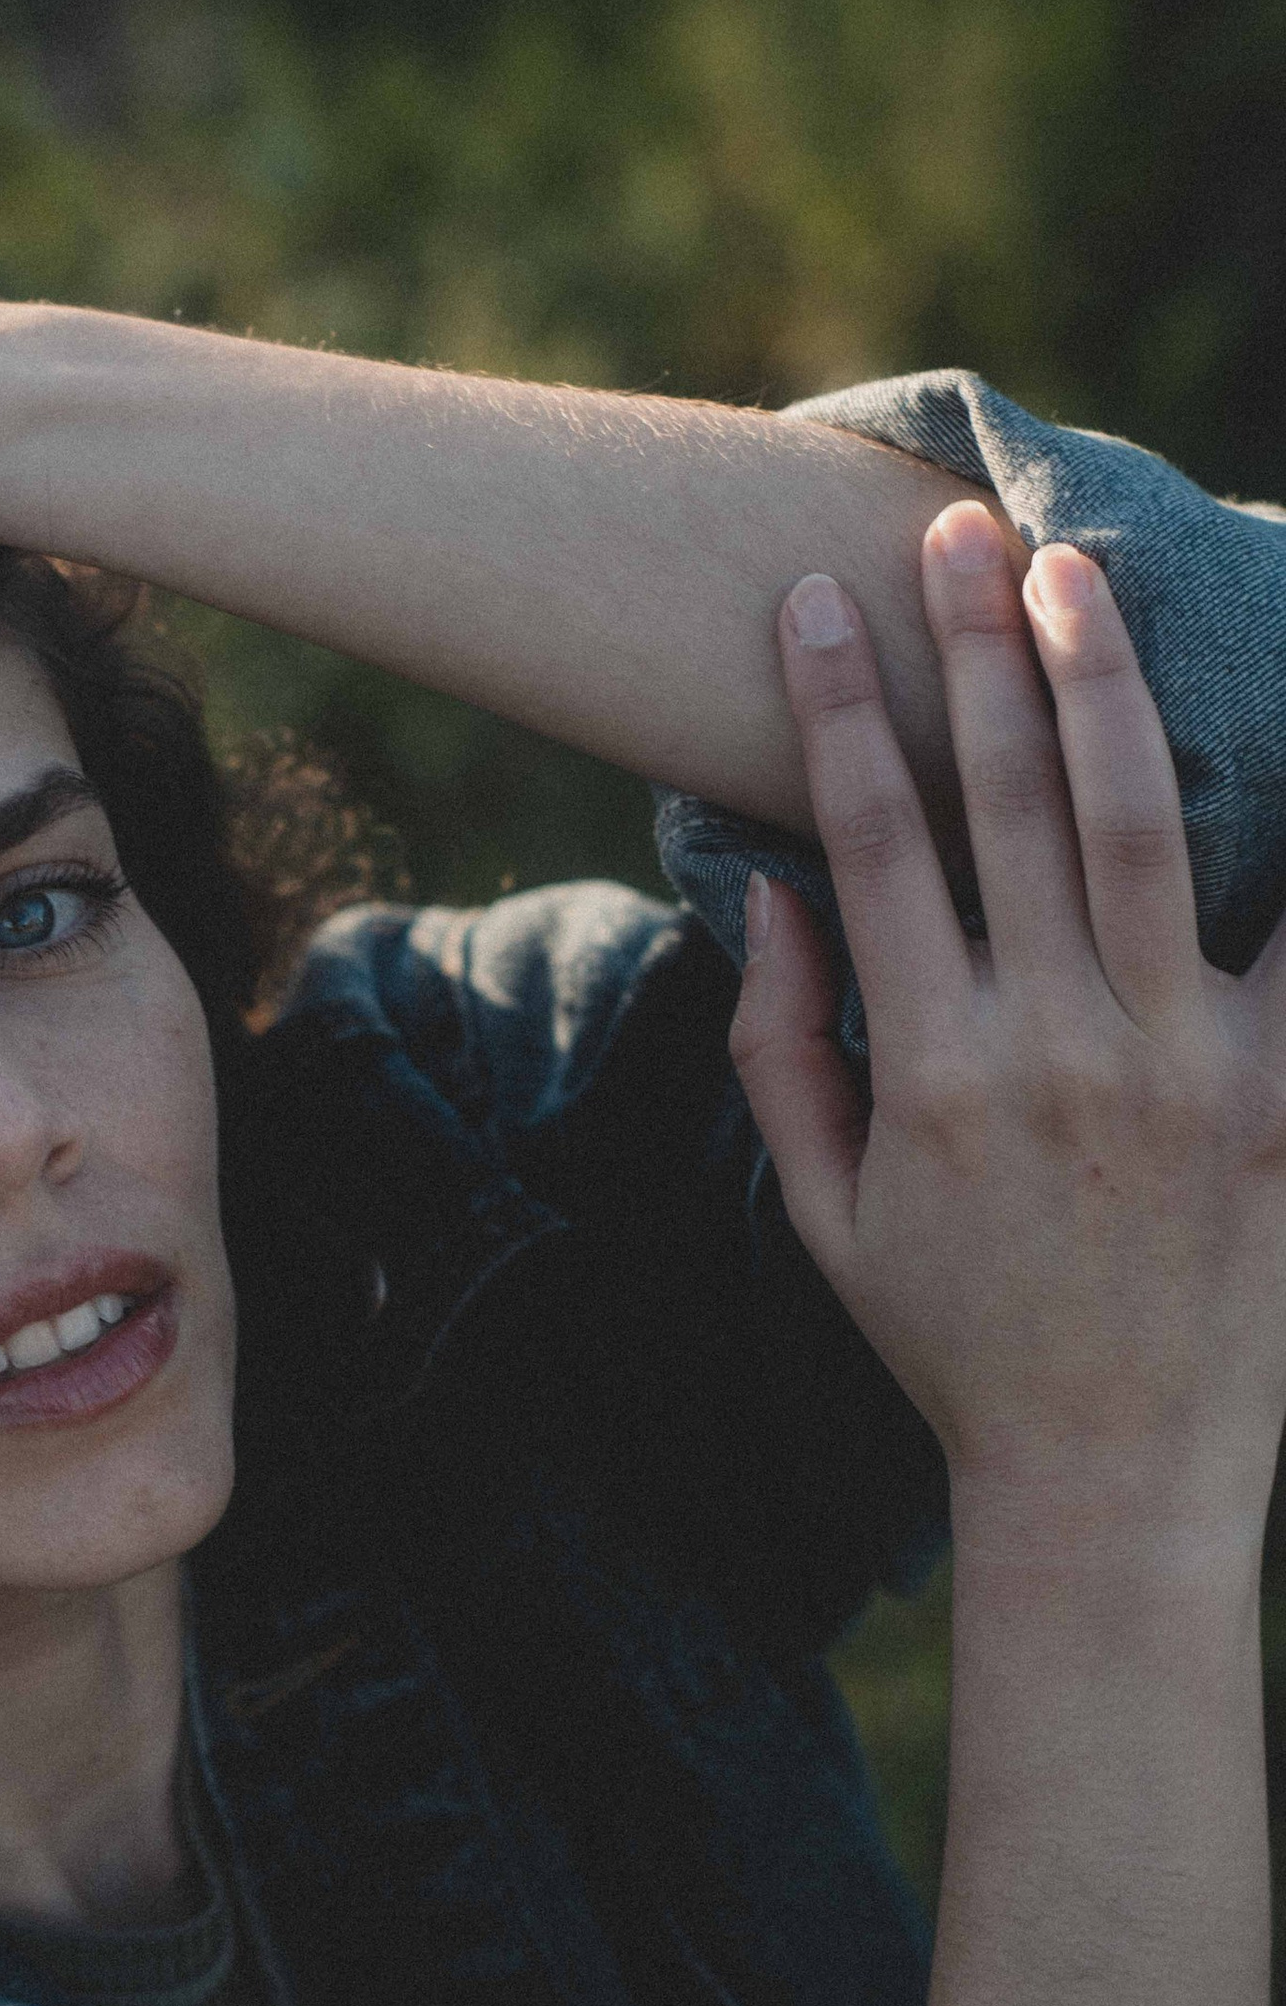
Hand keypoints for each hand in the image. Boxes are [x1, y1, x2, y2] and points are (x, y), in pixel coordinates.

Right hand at [730, 500, 1285, 1562]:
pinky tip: (1268, 723)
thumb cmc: (955, 1340)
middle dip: (972, 650)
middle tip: (951, 532)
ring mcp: (1182, 1065)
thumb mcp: (828, 1214)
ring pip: (1148, 826)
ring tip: (1075, 576)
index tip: (811, 605)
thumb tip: (771, 902)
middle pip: (1012, 802)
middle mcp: (1057, 1048)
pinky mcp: (1280, 1095)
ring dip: (1103, 687)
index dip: (839, 711)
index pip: (876, 844)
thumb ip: (785, 1056)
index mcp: (934, 1074)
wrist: (1112, 1472)